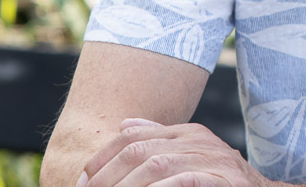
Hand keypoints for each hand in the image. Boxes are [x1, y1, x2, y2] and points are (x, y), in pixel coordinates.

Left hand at [78, 118, 278, 186]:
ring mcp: (213, 159)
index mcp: (186, 132)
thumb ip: (160, 139)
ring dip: (126, 186)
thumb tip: (125, 124)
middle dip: (106, 177)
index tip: (81, 181)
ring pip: (155, 166)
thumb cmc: (222, 181)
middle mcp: (198, 140)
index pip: (133, 136)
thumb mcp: (191, 157)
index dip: (102, 158)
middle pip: (138, 150)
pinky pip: (183, 181)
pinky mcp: (224, 180)